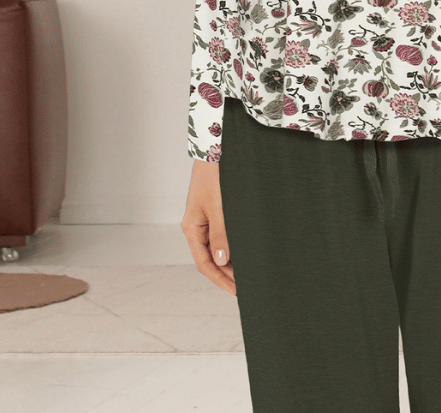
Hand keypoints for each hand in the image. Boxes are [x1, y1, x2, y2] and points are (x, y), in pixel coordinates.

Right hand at [181, 158, 236, 294]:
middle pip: (210, 258)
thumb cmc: (214, 175)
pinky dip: (233, 246)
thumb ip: (221, 235)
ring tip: (249, 273)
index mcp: (192, 228)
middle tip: (247, 286)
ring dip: (231, 261)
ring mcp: (206, 219)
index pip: (204, 263)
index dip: (220, 279)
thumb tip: (222, 261)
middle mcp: (197, 226)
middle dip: (227, 274)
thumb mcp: (218, 207)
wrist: (216, 149)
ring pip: (218, 247)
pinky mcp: (215, 210)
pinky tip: (245, 251)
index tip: (237, 292)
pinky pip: (222, 235)